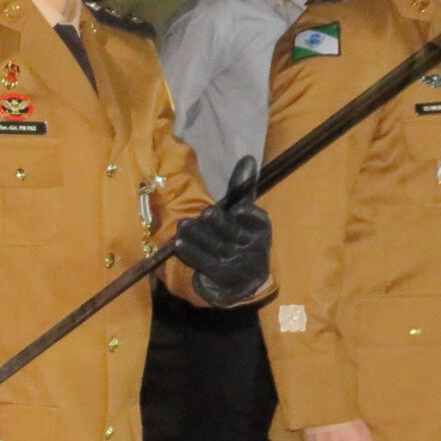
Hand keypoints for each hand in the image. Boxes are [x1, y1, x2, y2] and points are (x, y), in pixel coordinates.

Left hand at [172, 157, 272, 307]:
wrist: (242, 278)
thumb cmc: (240, 235)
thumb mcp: (242, 211)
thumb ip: (242, 187)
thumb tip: (247, 158)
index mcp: (261, 229)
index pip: (258, 222)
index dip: (249, 216)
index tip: (237, 210)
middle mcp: (253, 250)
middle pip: (233, 236)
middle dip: (218, 224)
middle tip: (204, 213)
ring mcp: (238, 268)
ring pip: (217, 251)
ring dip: (198, 239)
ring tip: (182, 228)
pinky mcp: (221, 281)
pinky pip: (205, 267)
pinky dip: (192, 255)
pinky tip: (179, 245)